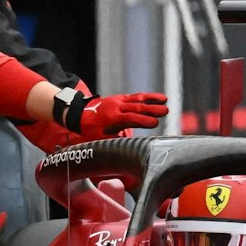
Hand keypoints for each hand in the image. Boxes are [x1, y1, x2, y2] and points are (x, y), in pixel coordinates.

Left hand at [54, 89, 168, 138]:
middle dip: (152, 109)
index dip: (143, 121)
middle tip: (165, 111)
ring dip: (152, 99)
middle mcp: (117, 107)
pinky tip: (158, 98)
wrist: (79, 112)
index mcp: (112, 118)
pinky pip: (136, 96)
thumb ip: (114, 142)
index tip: (155, 123)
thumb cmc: (90, 129)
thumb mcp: (99, 139)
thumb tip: (129, 148)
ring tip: (165, 100)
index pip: (130, 119)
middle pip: (137, 107)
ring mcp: (119, 101)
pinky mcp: (121, 98)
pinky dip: (147, 97)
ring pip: (138, 99)